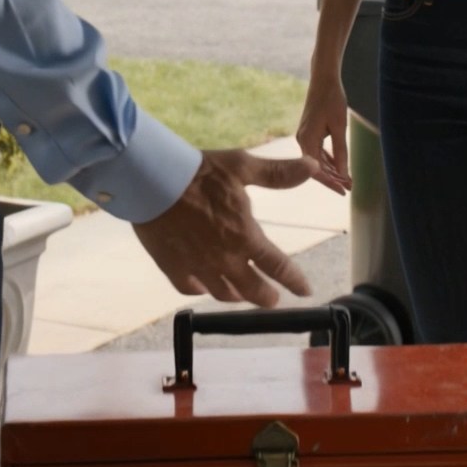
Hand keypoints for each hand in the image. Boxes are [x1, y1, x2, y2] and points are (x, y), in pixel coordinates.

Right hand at [133, 149, 319, 307]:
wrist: (153, 181)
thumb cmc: (199, 172)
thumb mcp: (242, 166)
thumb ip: (278, 174)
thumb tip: (312, 167)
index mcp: (245, 236)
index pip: (277, 266)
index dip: (294, 280)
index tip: (305, 290)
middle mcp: (225, 259)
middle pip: (253, 290)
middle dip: (267, 297)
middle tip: (273, 300)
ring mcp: (199, 267)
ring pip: (224, 294)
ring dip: (238, 297)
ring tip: (243, 296)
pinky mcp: (174, 268)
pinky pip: (193, 288)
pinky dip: (202, 290)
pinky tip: (205, 287)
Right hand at [295, 73, 351, 194]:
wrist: (323, 79)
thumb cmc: (332, 100)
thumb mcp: (339, 127)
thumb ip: (341, 151)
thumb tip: (343, 174)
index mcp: (306, 140)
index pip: (316, 170)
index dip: (330, 183)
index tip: (343, 192)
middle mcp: (302, 140)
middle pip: (316, 168)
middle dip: (333, 179)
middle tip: (350, 188)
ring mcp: (305, 137)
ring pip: (318, 161)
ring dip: (333, 170)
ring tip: (348, 181)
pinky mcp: (310, 133)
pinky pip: (318, 152)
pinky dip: (329, 160)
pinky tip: (340, 167)